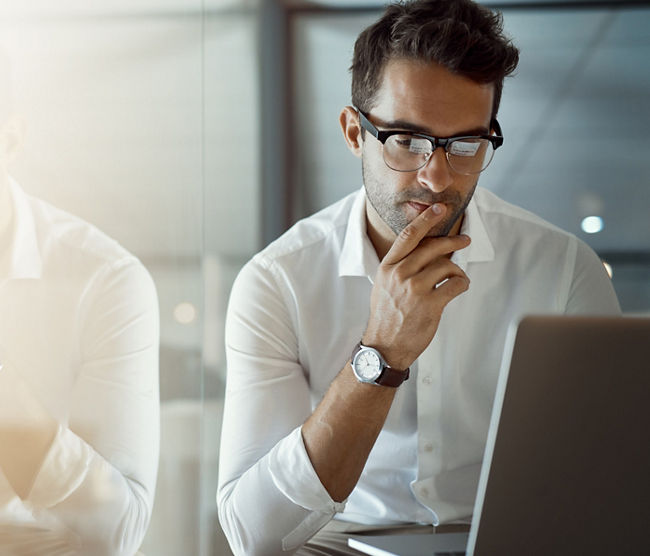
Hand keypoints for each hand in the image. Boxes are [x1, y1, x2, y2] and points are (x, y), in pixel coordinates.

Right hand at [363, 203, 470, 369]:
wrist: (385, 346)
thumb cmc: (386, 316)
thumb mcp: (384, 285)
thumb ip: (400, 266)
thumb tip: (425, 250)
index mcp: (388, 267)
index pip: (408, 236)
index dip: (426, 219)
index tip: (438, 209)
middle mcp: (400, 274)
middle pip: (433, 247)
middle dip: (453, 241)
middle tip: (464, 240)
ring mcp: (415, 289)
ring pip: (447, 266)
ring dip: (457, 270)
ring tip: (457, 277)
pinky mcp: (431, 304)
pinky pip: (456, 284)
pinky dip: (462, 283)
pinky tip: (459, 287)